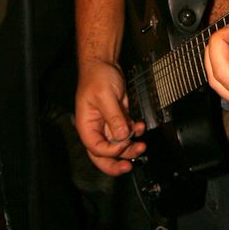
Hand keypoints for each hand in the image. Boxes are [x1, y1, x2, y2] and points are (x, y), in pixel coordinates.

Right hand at [75, 59, 145, 175]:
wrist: (103, 63)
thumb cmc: (96, 76)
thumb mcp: (105, 96)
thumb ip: (114, 117)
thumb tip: (122, 136)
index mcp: (86, 126)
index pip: (96, 149)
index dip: (111, 151)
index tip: (123, 144)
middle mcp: (96, 129)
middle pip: (103, 155)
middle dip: (117, 163)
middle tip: (130, 166)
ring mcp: (107, 124)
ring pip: (117, 145)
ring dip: (130, 148)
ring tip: (142, 144)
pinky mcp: (117, 118)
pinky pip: (126, 132)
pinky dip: (134, 132)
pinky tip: (140, 127)